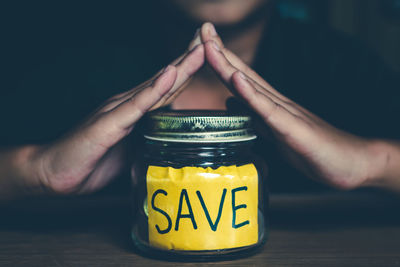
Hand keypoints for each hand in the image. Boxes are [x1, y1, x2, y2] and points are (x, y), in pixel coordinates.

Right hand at [25, 31, 204, 194]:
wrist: (56, 171)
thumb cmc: (94, 160)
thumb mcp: (132, 151)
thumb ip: (150, 140)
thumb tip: (174, 142)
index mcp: (137, 111)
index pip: (169, 87)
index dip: (190, 70)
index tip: (211, 53)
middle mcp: (130, 104)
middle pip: (167, 79)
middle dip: (190, 58)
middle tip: (211, 36)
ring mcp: (119, 111)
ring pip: (155, 86)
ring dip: (180, 66)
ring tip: (199, 48)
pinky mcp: (108, 124)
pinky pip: (136, 105)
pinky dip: (154, 89)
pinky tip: (170, 74)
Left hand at [200, 22, 376, 189]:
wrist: (350, 163)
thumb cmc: (314, 149)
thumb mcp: (275, 132)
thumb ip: (254, 115)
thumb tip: (231, 101)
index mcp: (269, 106)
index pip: (240, 78)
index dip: (220, 60)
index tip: (201, 42)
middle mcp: (275, 103)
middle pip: (242, 74)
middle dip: (219, 52)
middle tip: (203, 29)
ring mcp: (284, 114)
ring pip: (251, 86)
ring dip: (229, 65)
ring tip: (211, 45)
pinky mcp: (292, 130)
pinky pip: (269, 111)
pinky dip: (251, 95)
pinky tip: (238, 79)